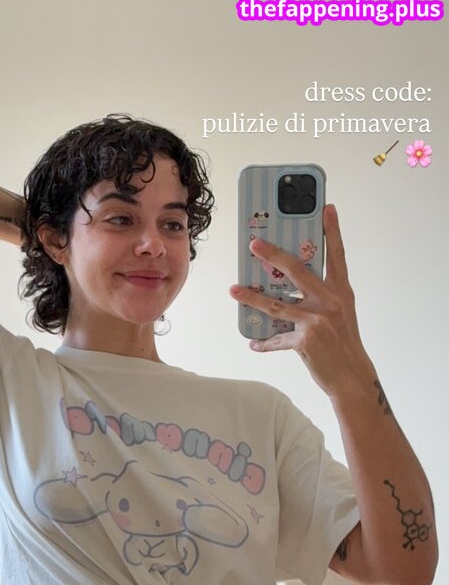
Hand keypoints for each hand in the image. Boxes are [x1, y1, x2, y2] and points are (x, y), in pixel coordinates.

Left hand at [229, 205, 372, 397]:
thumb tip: (291, 285)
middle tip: (254, 244)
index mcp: (340, 291)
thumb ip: (322, 295)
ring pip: (276, 304)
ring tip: (233, 290)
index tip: (327, 208)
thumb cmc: (344, 342)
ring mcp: (316, 320)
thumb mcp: (340, 313)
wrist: (351, 376)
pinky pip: (277, 339)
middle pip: (296, 271)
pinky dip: (264, 342)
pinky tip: (253, 342)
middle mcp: (329, 302)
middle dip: (272, 255)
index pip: (337, 255)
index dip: (333, 231)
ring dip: (251, 298)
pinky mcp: (305, 341)